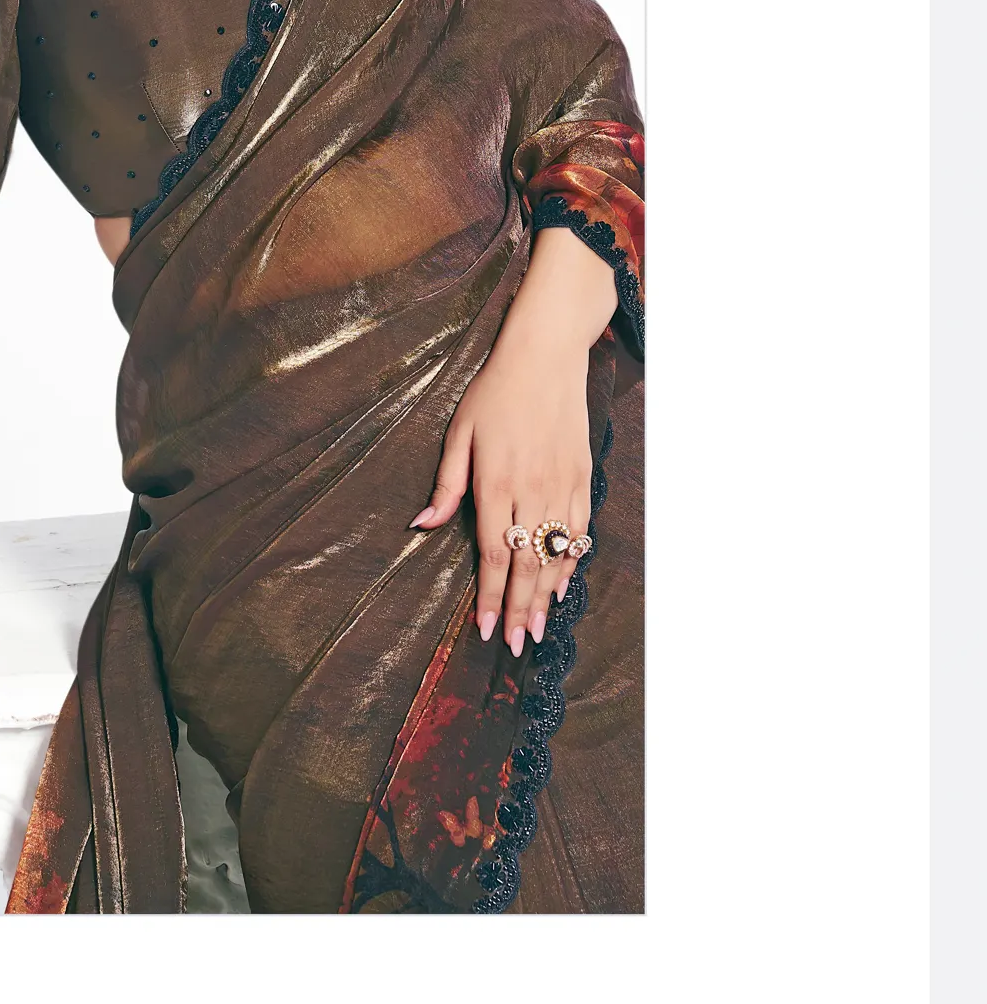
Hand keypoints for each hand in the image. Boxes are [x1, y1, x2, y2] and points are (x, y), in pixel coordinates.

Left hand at [410, 332, 591, 654]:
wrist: (545, 357)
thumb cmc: (493, 393)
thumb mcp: (458, 433)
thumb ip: (445, 485)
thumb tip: (422, 525)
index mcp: (495, 482)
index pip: (492, 554)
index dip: (488, 597)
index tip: (483, 629)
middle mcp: (531, 491)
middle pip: (525, 565)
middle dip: (517, 610)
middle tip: (511, 646)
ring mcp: (561, 486)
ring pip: (555, 555)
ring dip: (546, 597)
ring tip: (535, 630)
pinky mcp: (581, 477)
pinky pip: (579, 532)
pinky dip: (571, 563)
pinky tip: (562, 586)